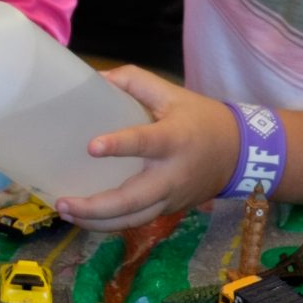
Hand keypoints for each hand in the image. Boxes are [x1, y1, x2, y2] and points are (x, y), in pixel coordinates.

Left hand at [52, 66, 241, 232]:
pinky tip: (85, 219)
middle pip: (133, 200)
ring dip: (97, 222)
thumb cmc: (201, 119)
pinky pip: (137, 222)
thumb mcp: (172, 93)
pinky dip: (110, 224)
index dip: (120, 145)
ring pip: (133, 219)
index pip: (145, 143)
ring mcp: (171, 198)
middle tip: (63, 203)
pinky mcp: (168, 211)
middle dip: (97, 207)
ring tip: (66, 214)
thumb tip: (95, 78)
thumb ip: (134, 81)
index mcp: (174, 139)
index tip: (92, 146)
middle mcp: (171, 174)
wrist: (240, 154)